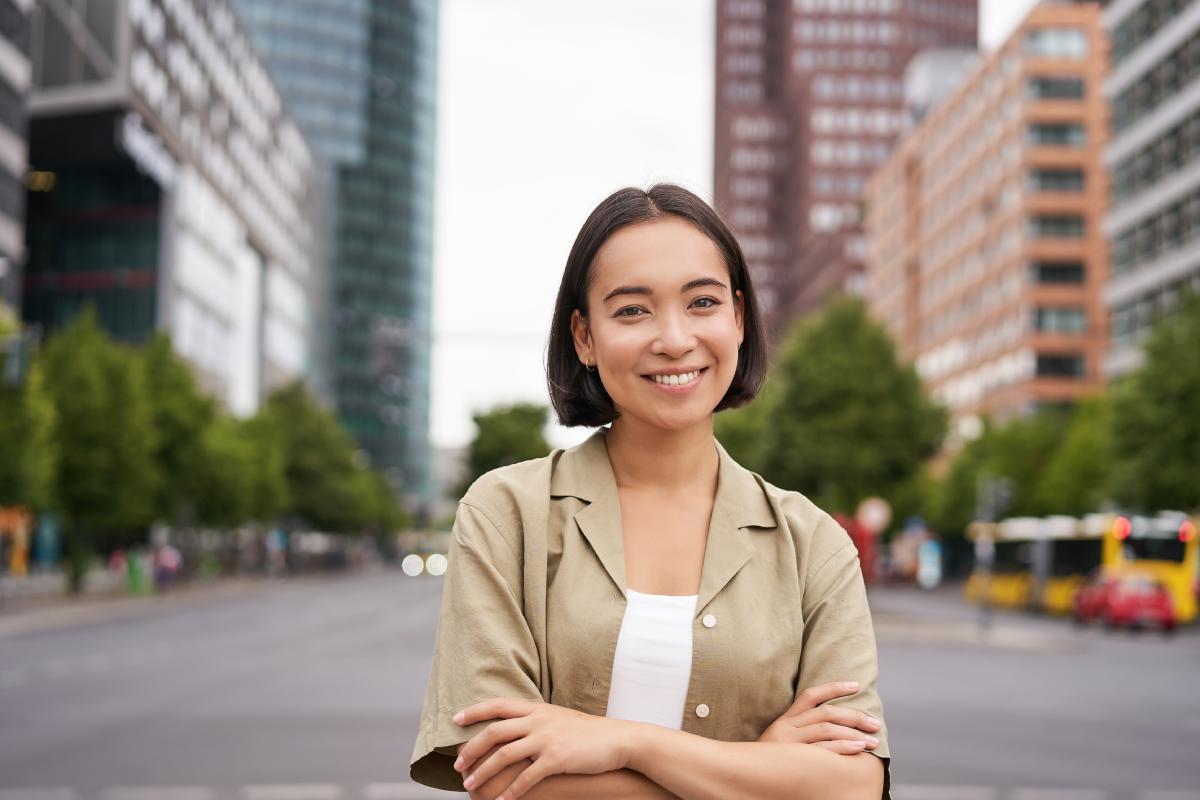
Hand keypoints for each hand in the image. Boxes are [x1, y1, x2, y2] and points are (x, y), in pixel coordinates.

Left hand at [453, 697, 635, 798]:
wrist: (618, 739)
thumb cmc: (588, 733)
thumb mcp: (559, 718)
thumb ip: (537, 720)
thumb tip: (515, 729)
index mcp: (537, 709)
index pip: (498, 705)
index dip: (474, 711)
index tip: (454, 720)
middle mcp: (538, 721)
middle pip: (494, 731)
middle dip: (471, 749)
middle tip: (457, 764)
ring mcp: (547, 739)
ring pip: (504, 755)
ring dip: (483, 772)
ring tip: (469, 786)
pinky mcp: (556, 759)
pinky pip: (526, 778)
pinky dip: (511, 792)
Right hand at [757, 680, 881, 754]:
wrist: (744, 774)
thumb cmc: (768, 761)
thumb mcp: (780, 740)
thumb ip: (799, 729)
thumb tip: (832, 724)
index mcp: (785, 719)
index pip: (811, 695)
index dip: (834, 687)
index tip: (856, 685)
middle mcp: (787, 726)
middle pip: (825, 712)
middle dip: (854, 716)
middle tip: (874, 723)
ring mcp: (789, 742)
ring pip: (826, 729)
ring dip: (853, 733)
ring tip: (872, 740)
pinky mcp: (793, 757)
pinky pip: (823, 750)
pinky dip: (843, 747)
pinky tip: (858, 748)